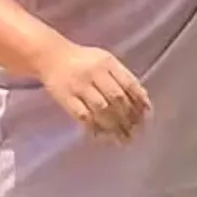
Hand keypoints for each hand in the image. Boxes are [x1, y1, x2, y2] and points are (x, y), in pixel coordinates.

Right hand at [36, 43, 151, 142]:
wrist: (51, 57)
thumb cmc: (82, 60)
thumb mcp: (104, 60)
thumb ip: (123, 77)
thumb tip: (144, 100)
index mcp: (107, 63)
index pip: (128, 84)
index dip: (139, 102)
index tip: (146, 117)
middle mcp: (94, 73)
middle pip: (116, 98)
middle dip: (129, 117)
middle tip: (136, 133)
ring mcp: (79, 86)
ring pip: (101, 109)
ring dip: (114, 126)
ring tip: (123, 139)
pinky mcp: (65, 98)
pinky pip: (83, 116)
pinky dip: (94, 127)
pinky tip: (102, 136)